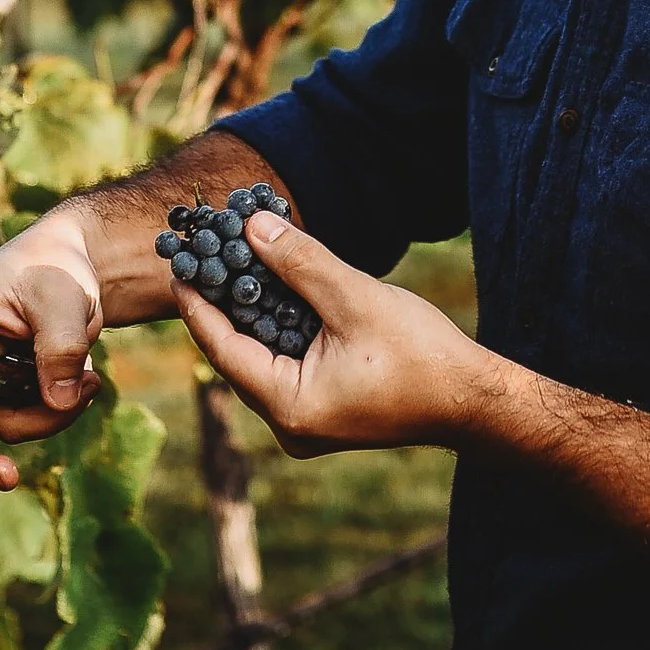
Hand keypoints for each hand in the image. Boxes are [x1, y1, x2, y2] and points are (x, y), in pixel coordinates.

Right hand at [0, 208, 109, 487]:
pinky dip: (52, 414)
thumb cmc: (55, 268)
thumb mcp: (65, 296)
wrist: (63, 265)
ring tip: (90, 382)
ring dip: (46, 418)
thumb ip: (61, 345)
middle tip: (11, 479)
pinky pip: (17, 422)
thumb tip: (58, 402)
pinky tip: (82, 385)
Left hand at [178, 206, 485, 458]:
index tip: (177, 265)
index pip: (223, 349)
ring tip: (234, 264)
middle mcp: (290, 423)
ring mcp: (307, 421)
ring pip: (262, 358)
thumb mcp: (355, 299)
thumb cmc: (421, 355)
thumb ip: (301, 262)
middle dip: (224, 302)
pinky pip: (286, 365)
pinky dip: (278, 328)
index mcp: (289, 407)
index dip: (198, 304)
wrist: (473, 400)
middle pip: (239, 355)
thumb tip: (252, 225)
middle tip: (203, 255)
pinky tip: (275, 291)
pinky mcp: (325, 409)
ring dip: (252, 312)